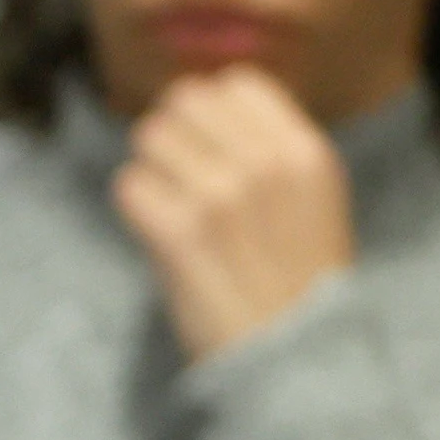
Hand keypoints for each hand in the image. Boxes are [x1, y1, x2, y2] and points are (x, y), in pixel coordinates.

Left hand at [113, 68, 355, 363]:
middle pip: (183, 102)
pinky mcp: (178, 234)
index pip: (235, 82)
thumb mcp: (311, 198)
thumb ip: (269, 149)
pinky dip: (134, 207)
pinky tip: (159, 233)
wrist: (295, 357)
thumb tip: (207, 101)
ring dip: (151, 170)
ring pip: (149, 138)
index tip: (208, 146)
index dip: (210, 110)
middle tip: (180, 179)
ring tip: (172, 207)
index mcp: (304, 151)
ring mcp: (219, 196)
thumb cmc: (297, 280)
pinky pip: (128, 186)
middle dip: (173, 135)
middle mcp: (264, 164)